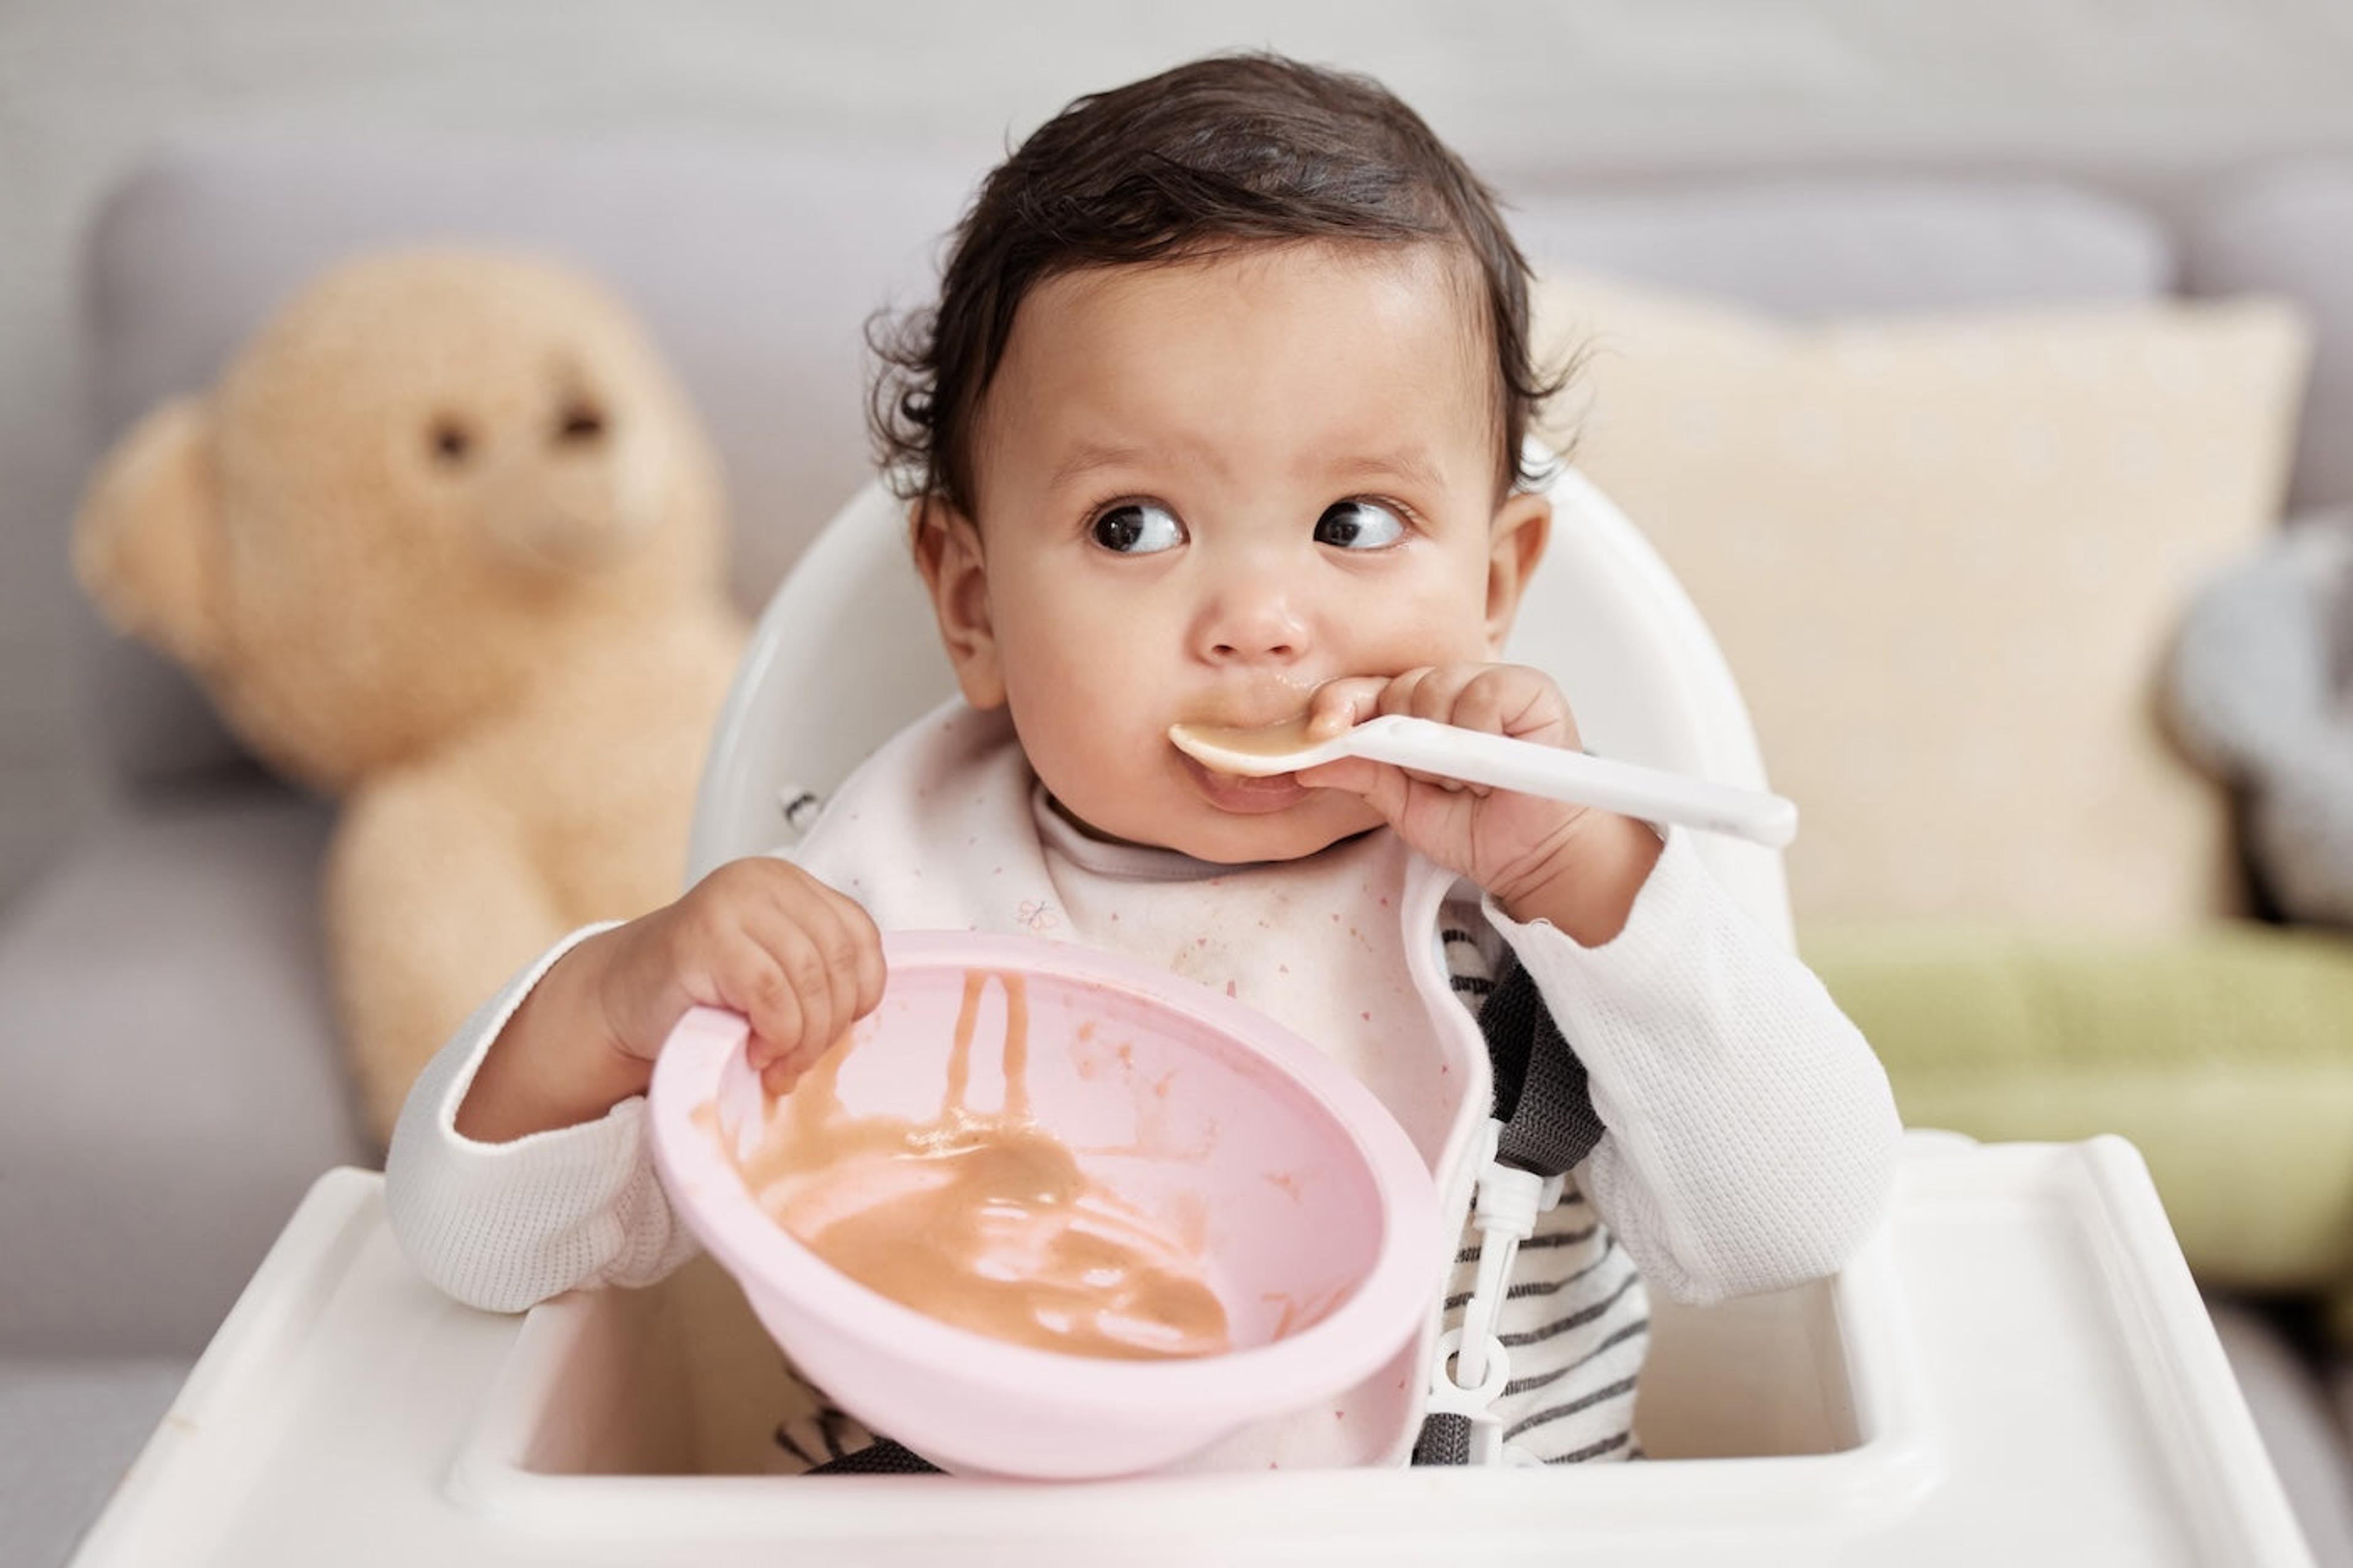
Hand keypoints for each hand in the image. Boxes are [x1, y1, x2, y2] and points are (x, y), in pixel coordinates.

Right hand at [593, 857, 886, 1095]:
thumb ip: (816, 972)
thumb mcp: (773, 968)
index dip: (862, 991)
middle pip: (838, 958)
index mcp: (789, 884)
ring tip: (779, 1064)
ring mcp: (732, 903)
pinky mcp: (706, 937)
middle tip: (801, 1061)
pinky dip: (776, 1034)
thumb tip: (864, 1013)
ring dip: (803, 1038)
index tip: (838, 1028)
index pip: (859, 934)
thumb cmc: (700, 993)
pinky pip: (772, 992)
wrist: (620, 1001)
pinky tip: (755, 1052)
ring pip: (809, 977)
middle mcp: (763, 881)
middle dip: (831, 1024)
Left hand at [1294, 664, 1660, 942]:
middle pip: (1398, 687)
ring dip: (1442, 747)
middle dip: (1403, 740)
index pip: (1366, 691)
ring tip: (1468, 779)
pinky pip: (1480, 694)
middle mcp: (1451, 690)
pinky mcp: (1529, 688)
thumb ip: (1362, 776)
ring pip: (1434, 688)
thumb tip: (1308, 759)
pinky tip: (1494, 757)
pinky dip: (1478, 729)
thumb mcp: (1404, 807)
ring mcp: (1490, 683)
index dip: (1342, 707)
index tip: (1322, 730)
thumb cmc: (1478, 828)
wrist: (1535, 857)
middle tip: (1434, 781)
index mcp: (1417, 711)